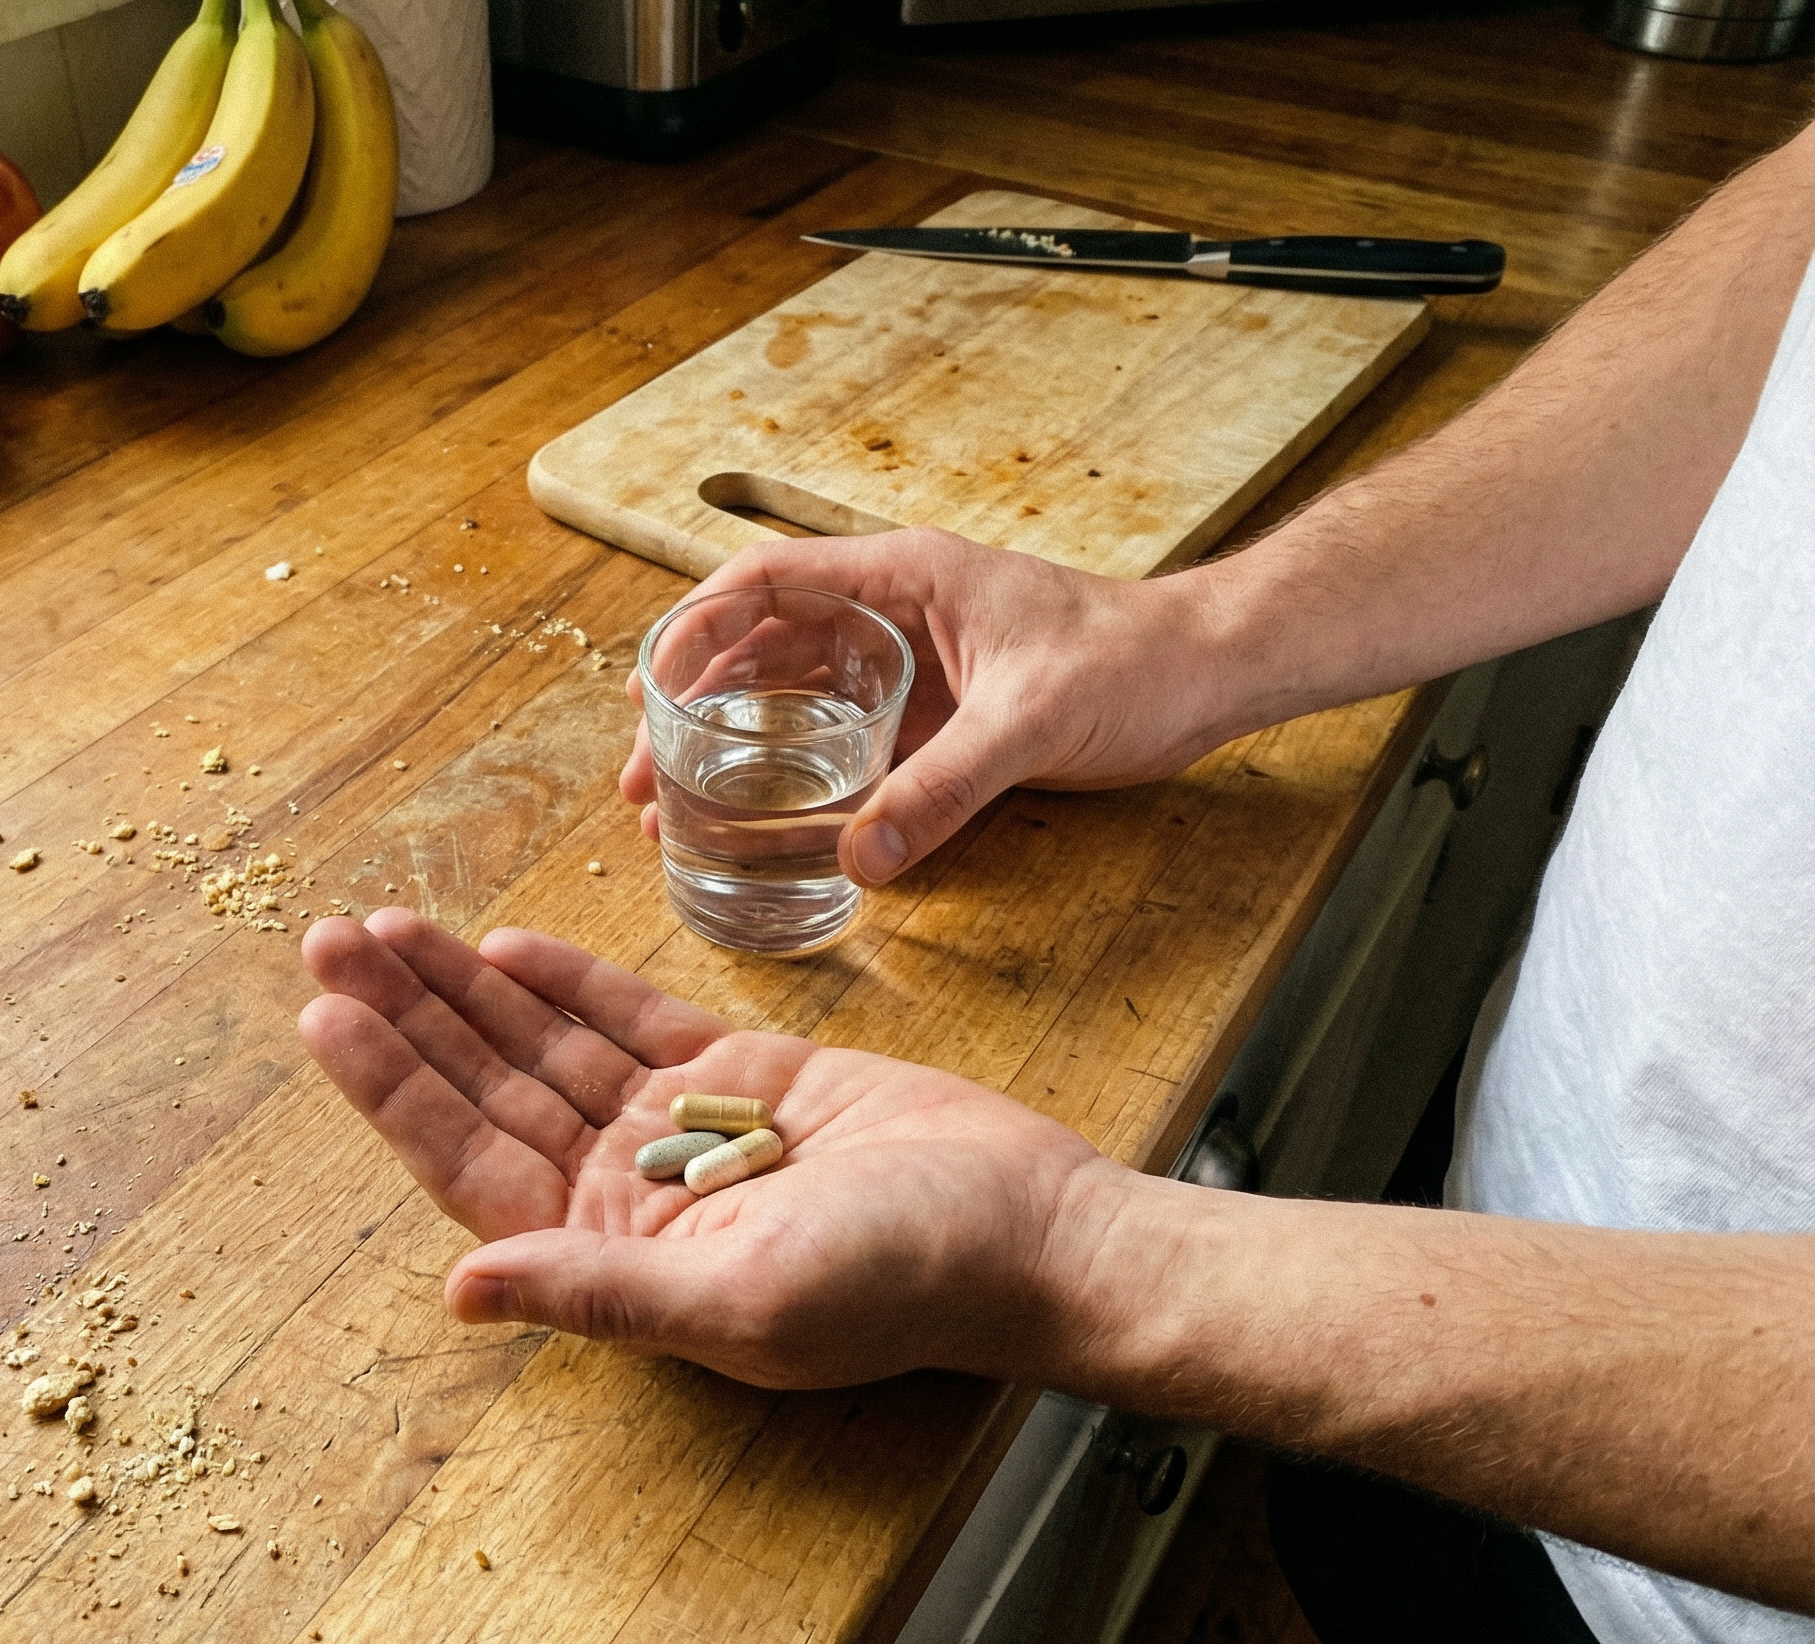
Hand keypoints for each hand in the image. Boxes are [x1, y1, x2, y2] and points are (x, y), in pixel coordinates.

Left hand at [297, 909, 1124, 1387]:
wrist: (1030, 1226)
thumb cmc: (900, 1283)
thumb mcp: (741, 1296)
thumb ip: (599, 1291)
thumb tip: (459, 1293)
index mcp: (614, 1255)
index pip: (470, 1162)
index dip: (395, 1090)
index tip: (325, 1018)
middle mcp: (631, 1191)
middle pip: (490, 1088)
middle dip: (408, 1016)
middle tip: (325, 940)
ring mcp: (683, 1125)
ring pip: (547, 1042)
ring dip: (467, 987)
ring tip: (387, 926)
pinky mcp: (744, 1071)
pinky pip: (630, 1016)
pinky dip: (568, 979)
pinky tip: (504, 945)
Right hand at [620, 529, 1239, 886]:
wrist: (1211, 673)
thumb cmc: (1136, 662)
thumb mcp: (1029, 724)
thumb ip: (943, 789)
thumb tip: (860, 856)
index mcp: (904, 577)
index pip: (766, 581)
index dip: (694, 631)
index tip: (647, 689)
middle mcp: (896, 612)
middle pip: (763, 646)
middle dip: (693, 706)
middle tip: (642, 775)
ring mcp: (913, 664)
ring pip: (795, 696)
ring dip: (734, 744)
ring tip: (677, 806)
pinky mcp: (938, 714)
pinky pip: (845, 738)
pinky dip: (797, 773)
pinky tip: (766, 819)